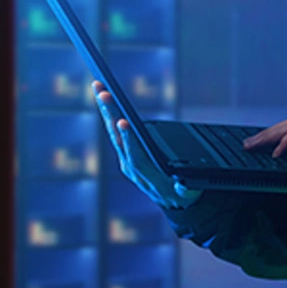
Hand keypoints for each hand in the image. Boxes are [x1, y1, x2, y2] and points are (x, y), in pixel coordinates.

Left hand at [92, 81, 199, 208]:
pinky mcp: (125, 152)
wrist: (171, 200)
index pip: (134, 155)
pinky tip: (105, 97)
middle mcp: (130, 166)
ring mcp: (125, 158)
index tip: (123, 122)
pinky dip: (110, 113)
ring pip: (113, 132)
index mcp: (146, 175)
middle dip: (111, 114)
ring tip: (99, 87)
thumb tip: (183, 184)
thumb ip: (185, 189)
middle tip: (104, 93)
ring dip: (106, 109)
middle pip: (118, 138)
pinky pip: (114, 131)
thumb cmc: (180, 194)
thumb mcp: (187, 194)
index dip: (129, 139)